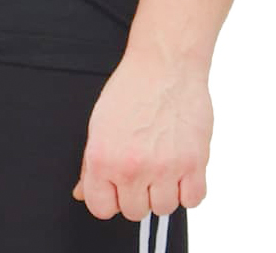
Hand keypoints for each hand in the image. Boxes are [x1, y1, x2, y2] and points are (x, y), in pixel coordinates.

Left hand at [71, 45, 212, 221]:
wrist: (165, 63)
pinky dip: (189, 189)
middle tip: (143, 166)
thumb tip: (81, 193)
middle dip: (137, 193)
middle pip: (134, 212)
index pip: (100, 208)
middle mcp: (131, 167)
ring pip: (164, 209)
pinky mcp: (194, 163)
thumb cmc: (132, 88)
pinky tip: (181, 168)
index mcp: (102, 158)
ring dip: (164, 191)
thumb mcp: (99, 123)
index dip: (110, 196)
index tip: (117, 185)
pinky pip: (193, 200)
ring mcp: (164, 168)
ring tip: (163, 162)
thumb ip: (91, 164)